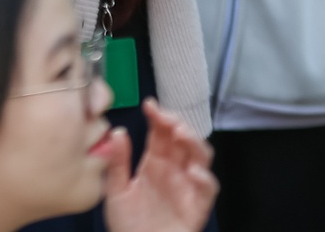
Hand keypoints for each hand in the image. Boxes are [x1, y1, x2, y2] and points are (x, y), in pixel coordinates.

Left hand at [103, 102, 218, 231]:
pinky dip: (204, 177)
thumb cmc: (126, 224)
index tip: (149, 105)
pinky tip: (192, 170)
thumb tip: (117, 131)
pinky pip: (208, 189)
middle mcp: (174, 171)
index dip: (159, 117)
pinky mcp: (197, 206)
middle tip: (166, 118)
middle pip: (184, 139)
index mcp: (155, 163)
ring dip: (194, 142)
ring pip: (201, 157)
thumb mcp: (116, 190)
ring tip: (180, 134)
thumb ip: (118, 162)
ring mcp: (187, 187)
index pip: (161, 133)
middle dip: (178, 124)